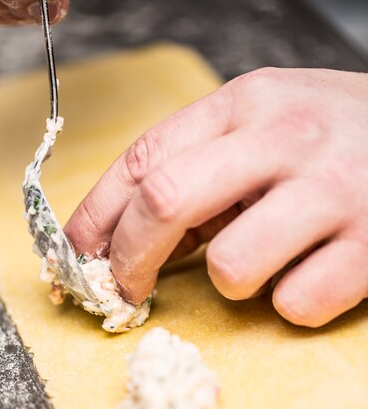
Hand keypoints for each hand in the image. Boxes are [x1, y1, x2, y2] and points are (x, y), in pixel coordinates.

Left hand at [65, 68, 367, 327]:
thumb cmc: (334, 140)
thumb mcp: (265, 128)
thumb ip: (200, 168)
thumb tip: (124, 235)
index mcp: (247, 104)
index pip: (145, 160)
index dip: (95, 216)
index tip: (74, 256)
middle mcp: (286, 138)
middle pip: (166, 202)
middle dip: (130, 260)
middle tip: (127, 289)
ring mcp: (332, 192)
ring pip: (231, 267)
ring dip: (231, 282)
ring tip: (263, 262)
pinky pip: (295, 303)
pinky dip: (291, 303)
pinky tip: (312, 273)